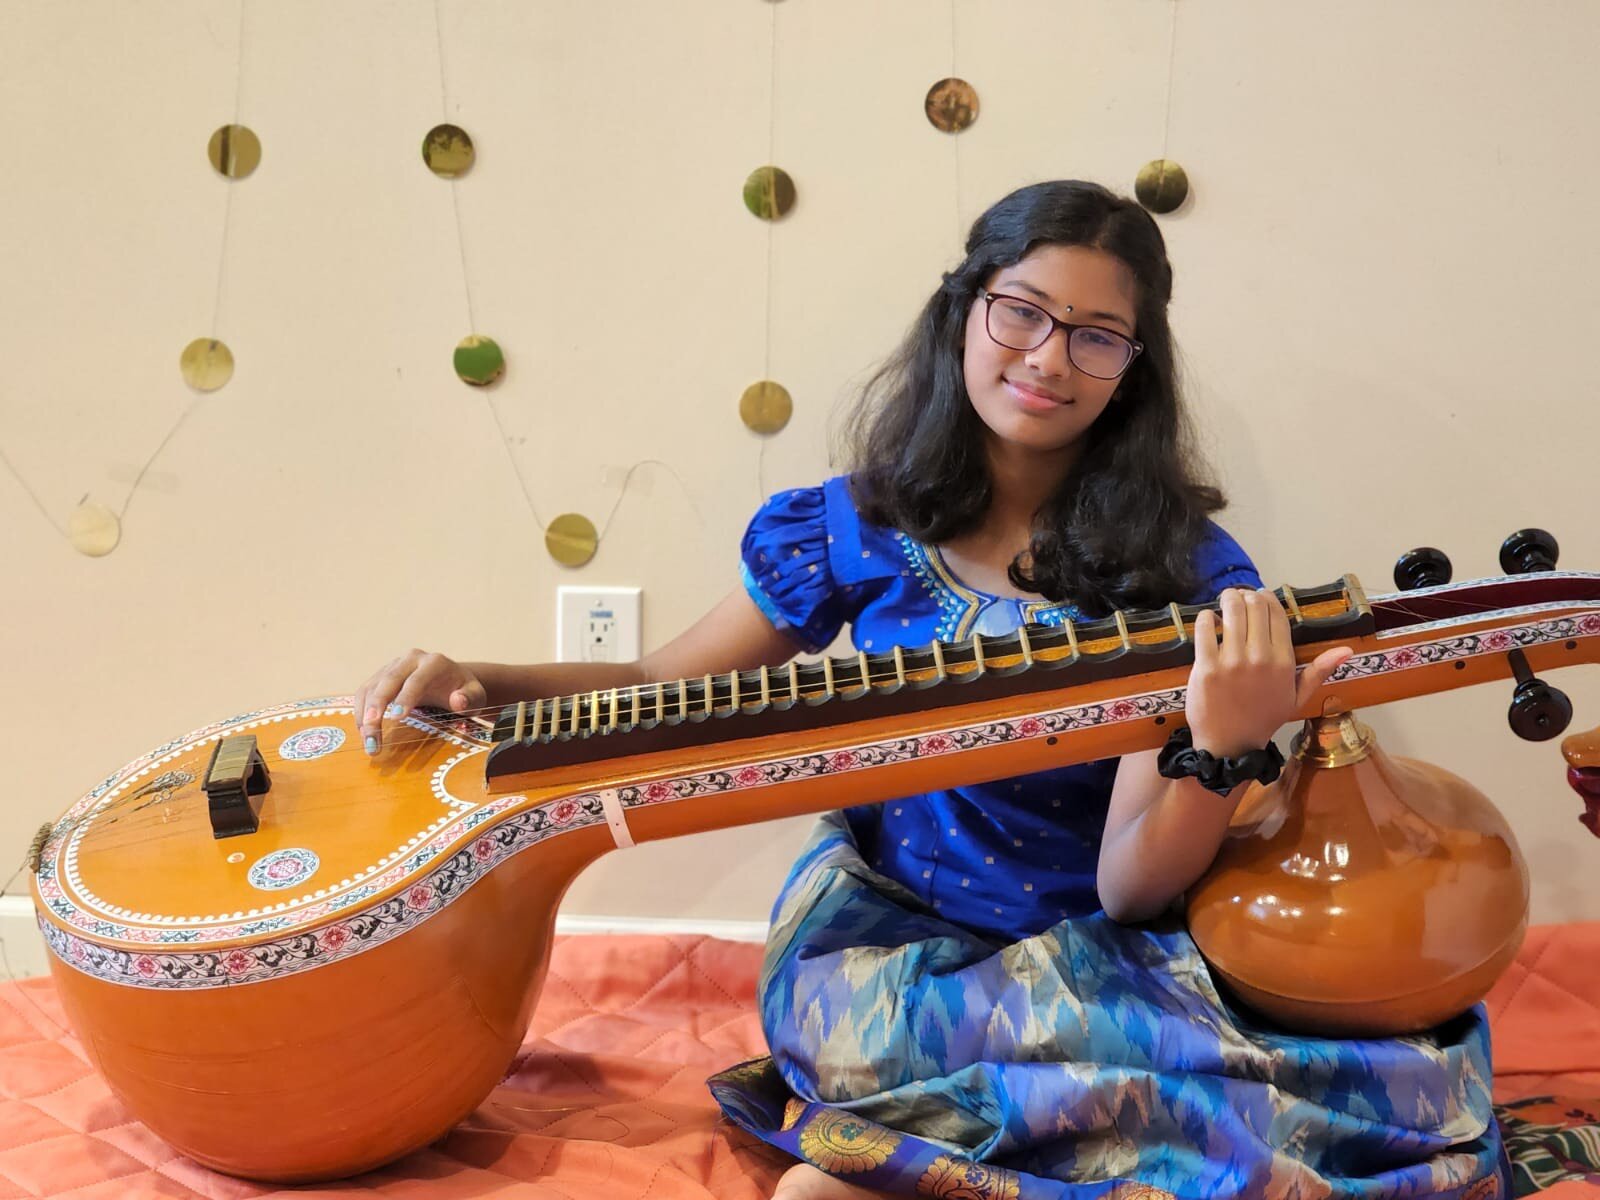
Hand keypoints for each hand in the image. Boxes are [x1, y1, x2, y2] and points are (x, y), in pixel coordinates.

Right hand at [353, 650, 486, 754]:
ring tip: (367, 740)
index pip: (417, 679)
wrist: (451, 681)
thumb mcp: (475, 696)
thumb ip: (469, 698)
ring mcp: (393, 666)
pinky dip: (361, 711)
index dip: (406, 697)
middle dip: (377, 706)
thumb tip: (458, 700)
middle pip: (389, 681)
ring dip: (365, 713)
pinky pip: (365, 692)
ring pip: (372, 687)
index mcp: (434, 663)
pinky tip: (364, 731)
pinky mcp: (381, 676)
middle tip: (371, 731)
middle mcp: (410, 660)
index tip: (397, 717)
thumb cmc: (463, 691)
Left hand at [1185, 587, 1350, 757]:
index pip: (1276, 615)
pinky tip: (1210, 621)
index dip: (1267, 598)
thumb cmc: (1263, 718)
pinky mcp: (1206, 667)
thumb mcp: (1297, 698)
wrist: (1230, 744)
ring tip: (1226, 602)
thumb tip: (1347, 650)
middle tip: (1239, 597)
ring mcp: (1231, 662)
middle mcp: (1260, 658)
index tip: (1259, 596)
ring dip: (1228, 599)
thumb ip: (1319, 671)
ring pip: (1231, 611)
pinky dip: (1207, 617)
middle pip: (1254, 606)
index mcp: (1283, 662)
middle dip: (1246, 595)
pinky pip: (1205, 628)